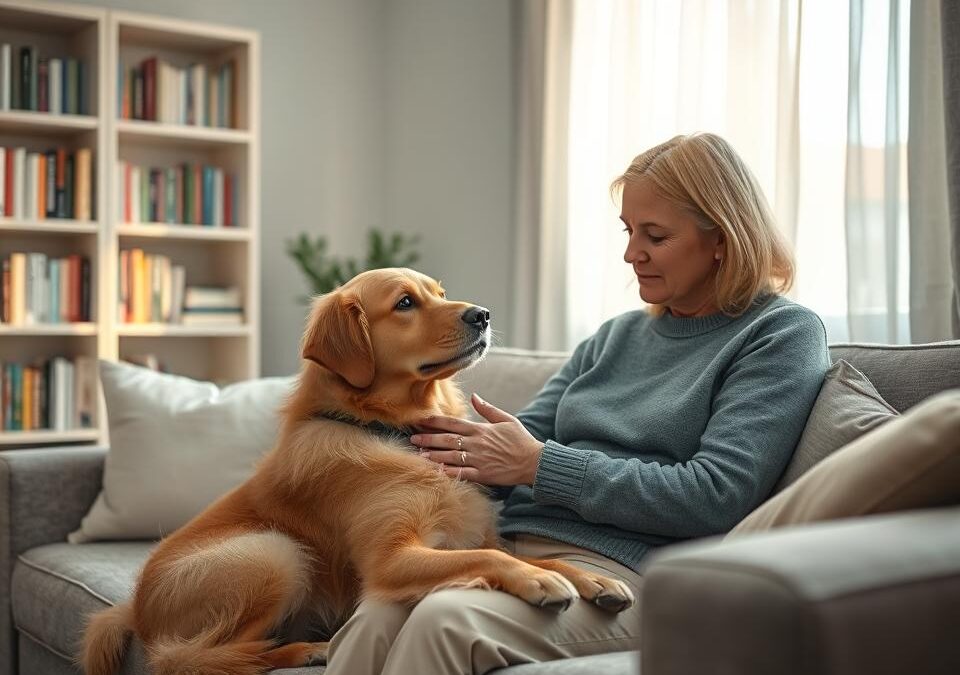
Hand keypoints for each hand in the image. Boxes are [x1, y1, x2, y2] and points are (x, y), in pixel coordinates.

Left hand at [410, 394, 543, 485]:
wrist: (534, 461)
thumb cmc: (521, 440)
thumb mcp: (507, 419)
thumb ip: (488, 409)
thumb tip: (474, 396)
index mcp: (481, 429)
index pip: (453, 423)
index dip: (435, 421)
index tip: (421, 420)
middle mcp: (476, 444)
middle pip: (446, 439)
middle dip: (427, 438)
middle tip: (412, 438)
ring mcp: (478, 460)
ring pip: (450, 457)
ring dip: (432, 455)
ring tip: (418, 455)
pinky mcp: (482, 474)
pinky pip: (461, 474)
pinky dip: (447, 472)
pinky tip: (435, 471)